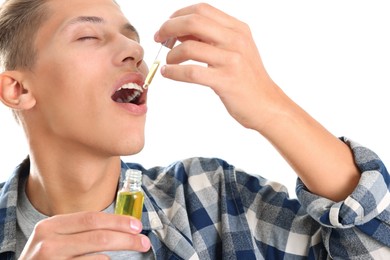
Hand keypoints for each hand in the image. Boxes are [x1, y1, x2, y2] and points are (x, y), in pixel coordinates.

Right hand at [19, 211, 150, 258]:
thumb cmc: (47, 255)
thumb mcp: (57, 236)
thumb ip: (81, 229)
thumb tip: (122, 225)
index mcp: (51, 225)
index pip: (92, 218)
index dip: (118, 221)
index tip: (137, 225)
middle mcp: (49, 243)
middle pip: (99, 237)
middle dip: (127, 238)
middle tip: (144, 241)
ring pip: (99, 257)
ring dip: (120, 254)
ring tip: (133, 250)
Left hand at [154, 3, 285, 131]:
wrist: (266, 104)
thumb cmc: (247, 79)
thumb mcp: (235, 50)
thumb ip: (211, 38)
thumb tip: (178, 31)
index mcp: (238, 29)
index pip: (202, 9)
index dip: (178, 15)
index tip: (166, 27)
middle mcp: (236, 40)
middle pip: (193, 21)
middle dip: (169, 27)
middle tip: (159, 38)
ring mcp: (232, 60)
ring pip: (189, 47)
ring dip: (171, 54)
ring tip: (169, 62)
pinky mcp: (226, 80)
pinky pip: (191, 72)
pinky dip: (173, 72)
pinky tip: (168, 74)